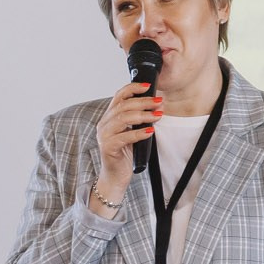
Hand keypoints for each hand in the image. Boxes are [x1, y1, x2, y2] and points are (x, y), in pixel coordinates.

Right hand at [92, 79, 162, 212]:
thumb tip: (154, 105)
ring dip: (143, 115)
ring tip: (157, 115)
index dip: (132, 88)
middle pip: (123, 106)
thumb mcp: (130, 132)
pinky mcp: (108, 147)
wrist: (115, 177)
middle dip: (143, 102)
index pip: (118, 96)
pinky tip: (150, 131)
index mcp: (109, 118)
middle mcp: (104, 124)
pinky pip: (125, 137)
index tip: (148, 86)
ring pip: (123, 118)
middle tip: (159, 102)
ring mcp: (104, 136)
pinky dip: (139, 133)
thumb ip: (136, 120)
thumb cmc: (125, 154)